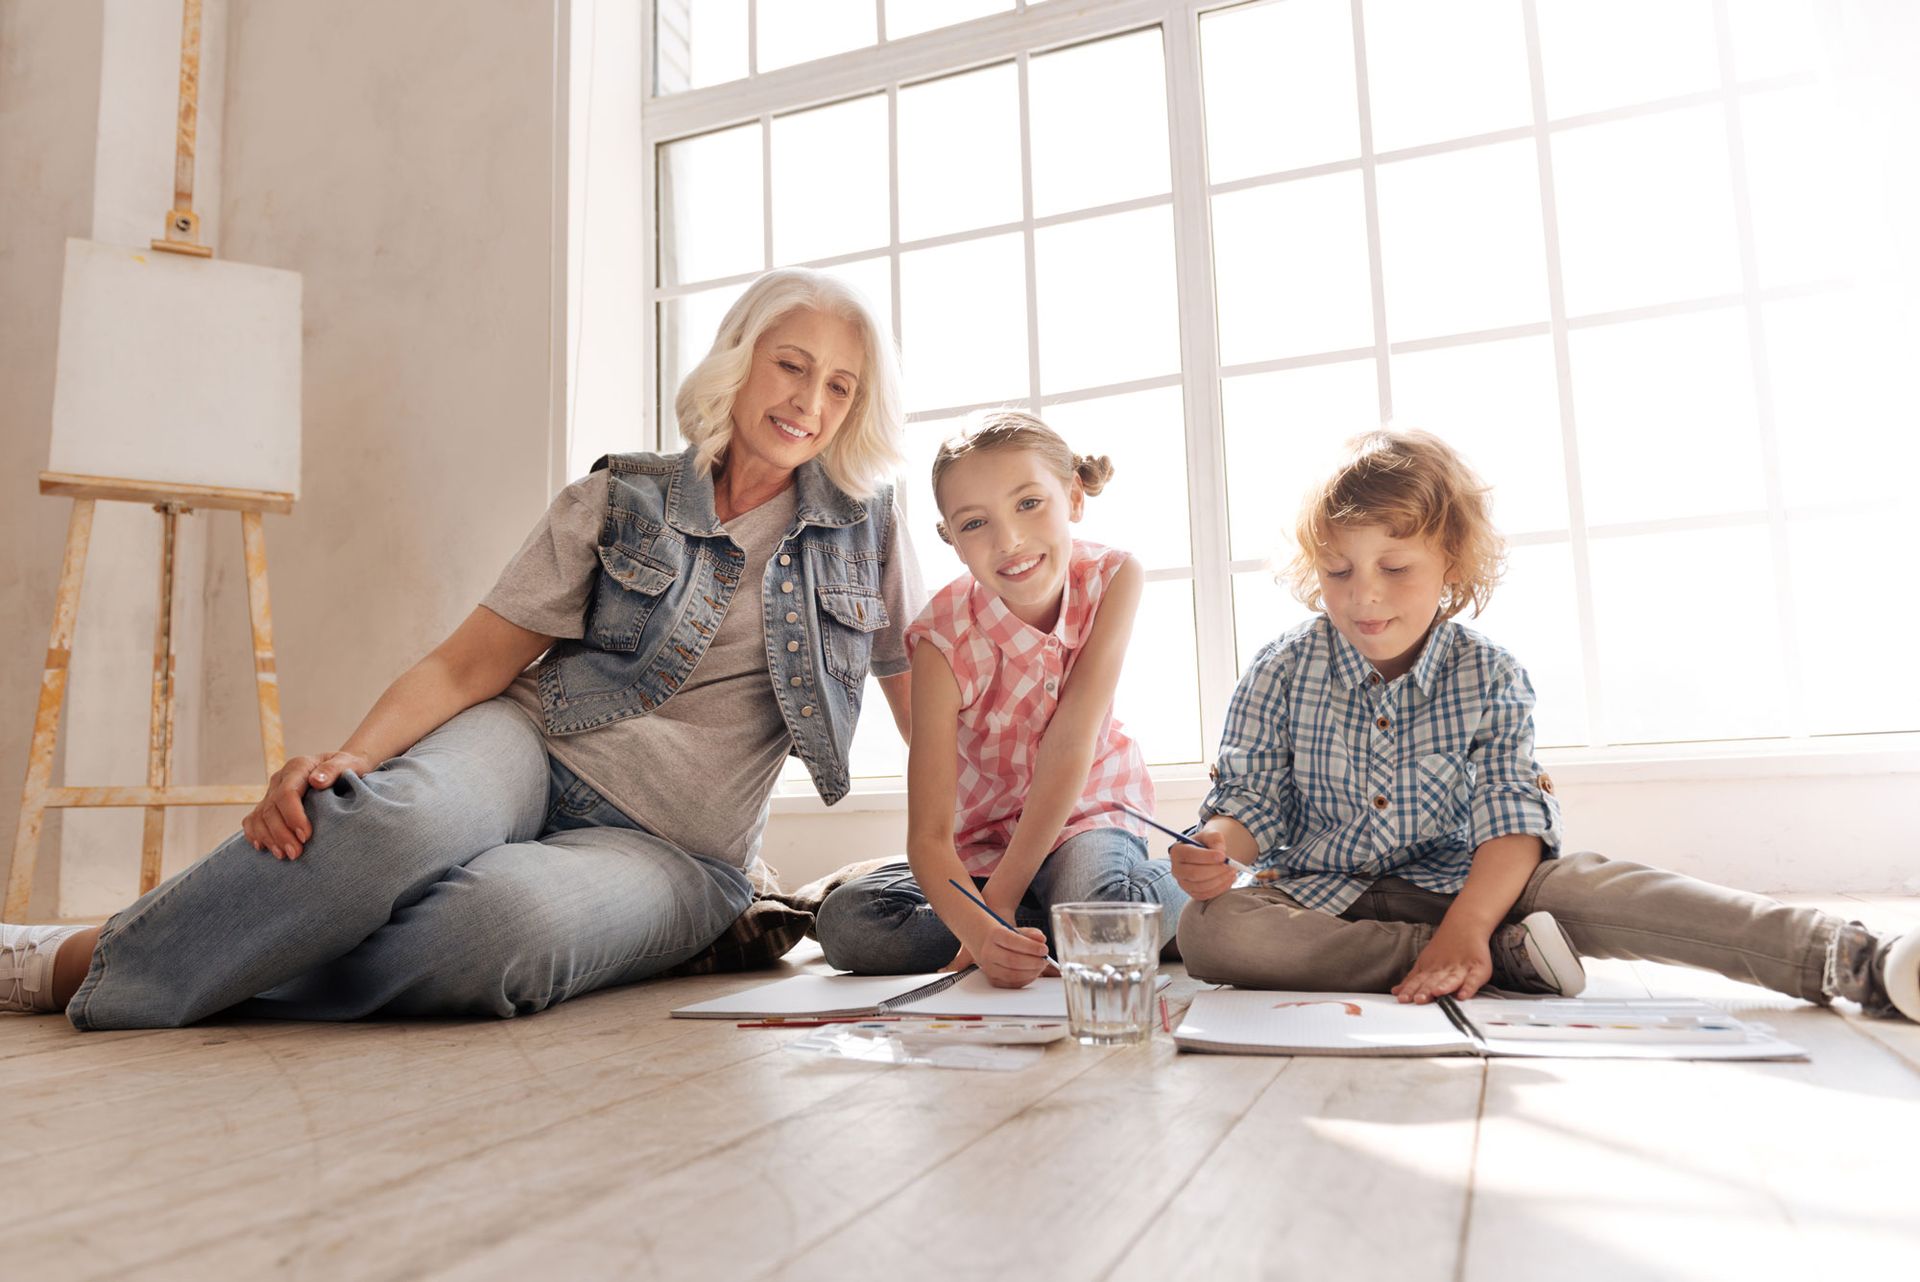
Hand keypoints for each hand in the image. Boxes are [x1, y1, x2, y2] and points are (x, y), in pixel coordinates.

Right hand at [241, 750, 370, 860]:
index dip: (293, 816)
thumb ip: (333, 769)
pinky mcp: (269, 803)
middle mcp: (281, 779)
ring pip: (260, 816)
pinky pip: (253, 818)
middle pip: (271, 808)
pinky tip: (262, 847)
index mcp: (298, 767)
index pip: (287, 793)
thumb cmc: (348, 767)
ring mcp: (272, 791)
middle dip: (281, 834)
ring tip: (283, 855)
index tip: (306, 836)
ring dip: (269, 838)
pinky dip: (254, 833)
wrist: (342, 767)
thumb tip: (317, 781)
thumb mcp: (348, 763)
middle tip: (295, 854)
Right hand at [963, 922, 1051, 988]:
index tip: (1044, 949)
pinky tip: (1033, 973)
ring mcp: (989, 968)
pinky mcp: (994, 980)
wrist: (992, 946)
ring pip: (1012, 975)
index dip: (1030, 946)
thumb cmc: (1008, 939)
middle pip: (1011, 960)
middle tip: (1044, 960)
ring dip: (1031, 972)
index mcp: (995, 935)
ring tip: (1040, 966)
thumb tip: (1041, 939)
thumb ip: (1032, 934)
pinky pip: (1012, 984)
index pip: (1011, 940)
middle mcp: (988, 952)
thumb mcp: (1020, 931)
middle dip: (1033, 961)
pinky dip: (1026, 980)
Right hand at [1170, 828, 1238, 900]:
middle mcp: (1176, 869)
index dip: (1207, 857)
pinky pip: (1206, 895)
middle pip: (1194, 873)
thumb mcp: (1211, 835)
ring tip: (1232, 872)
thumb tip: (1220, 852)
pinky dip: (1220, 889)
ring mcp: (1183, 883)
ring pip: (1201, 886)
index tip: (1223, 856)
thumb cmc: (1207, 844)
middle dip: (1215, 870)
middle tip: (1231, 866)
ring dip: (1220, 880)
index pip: (1189, 855)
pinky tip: (1229, 879)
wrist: (1207, 855)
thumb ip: (1215, 839)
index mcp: (1177, 851)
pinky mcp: (1192, 893)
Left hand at [1392, 922, 1493, 1003]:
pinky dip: (1469, 987)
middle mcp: (1445, 969)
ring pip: (1451, 979)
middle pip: (1434, 981)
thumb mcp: (1425, 963)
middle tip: (1418, 999)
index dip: (1410, 990)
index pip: (1418, 981)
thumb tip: (1396, 992)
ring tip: (1437, 992)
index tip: (1402, 998)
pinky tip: (1464, 995)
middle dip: (1426, 990)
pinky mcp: (1478, 968)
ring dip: (1444, 986)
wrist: (1465, 925)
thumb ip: (1412, 980)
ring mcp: (1461, 968)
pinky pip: (1474, 979)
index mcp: (1431, 969)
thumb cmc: (1444, 949)